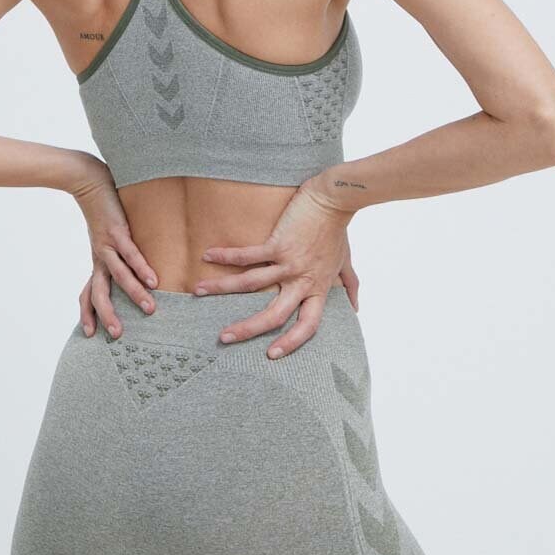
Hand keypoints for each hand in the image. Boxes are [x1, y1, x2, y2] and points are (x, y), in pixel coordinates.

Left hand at [69, 154, 158, 338]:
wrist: (87, 181)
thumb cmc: (102, 209)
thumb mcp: (107, 237)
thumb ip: (118, 252)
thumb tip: (134, 265)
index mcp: (97, 261)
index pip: (88, 293)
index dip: (87, 313)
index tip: (88, 334)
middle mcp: (100, 257)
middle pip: (99, 293)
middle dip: (107, 314)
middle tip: (117, 334)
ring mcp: (108, 246)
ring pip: (119, 277)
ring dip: (134, 294)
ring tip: (149, 310)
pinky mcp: (117, 232)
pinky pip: (131, 254)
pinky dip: (142, 268)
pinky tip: (154, 280)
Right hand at [194, 178, 358, 358]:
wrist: (334, 200)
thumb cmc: (337, 230)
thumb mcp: (345, 262)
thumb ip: (350, 285)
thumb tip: (356, 306)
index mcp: (317, 289)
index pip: (308, 325)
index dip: (292, 342)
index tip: (271, 355)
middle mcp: (302, 281)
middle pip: (275, 315)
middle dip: (247, 329)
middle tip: (224, 338)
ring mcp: (289, 263)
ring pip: (251, 284)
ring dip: (222, 288)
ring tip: (199, 291)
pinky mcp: (278, 243)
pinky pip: (248, 255)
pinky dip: (226, 255)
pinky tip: (207, 255)